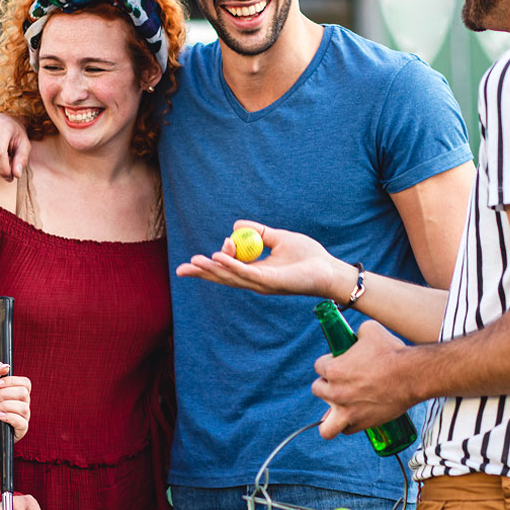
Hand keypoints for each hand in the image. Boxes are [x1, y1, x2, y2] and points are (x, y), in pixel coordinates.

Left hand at [0, 362, 31, 452]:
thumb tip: (7, 366)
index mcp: (17, 393)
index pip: (26, 383)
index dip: (11, 381)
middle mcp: (22, 405)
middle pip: (24, 393)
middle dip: (4, 395)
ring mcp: (21, 419)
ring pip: (23, 407)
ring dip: (4, 406)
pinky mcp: (18, 432)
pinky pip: (22, 423)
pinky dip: (8, 417)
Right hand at [175, 220, 346, 298]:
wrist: (328, 269)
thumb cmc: (308, 257)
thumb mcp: (280, 238)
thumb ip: (259, 233)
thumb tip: (235, 226)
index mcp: (257, 272)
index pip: (230, 269)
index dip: (219, 258)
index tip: (221, 244)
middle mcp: (255, 281)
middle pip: (223, 277)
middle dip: (202, 273)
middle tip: (182, 269)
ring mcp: (261, 283)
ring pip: (230, 276)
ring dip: (211, 269)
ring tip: (193, 264)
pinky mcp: (269, 281)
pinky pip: (245, 272)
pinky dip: (230, 265)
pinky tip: (217, 259)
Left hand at [311, 321, 416, 439]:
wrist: (413, 376)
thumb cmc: (392, 352)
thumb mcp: (370, 330)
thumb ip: (357, 334)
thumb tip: (356, 336)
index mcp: (333, 370)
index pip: (318, 366)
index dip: (328, 362)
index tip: (338, 362)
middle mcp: (336, 392)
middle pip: (318, 390)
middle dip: (327, 385)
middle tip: (341, 382)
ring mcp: (348, 411)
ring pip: (325, 426)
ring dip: (328, 418)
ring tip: (337, 412)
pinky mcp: (362, 423)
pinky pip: (346, 430)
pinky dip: (348, 425)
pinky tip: (354, 417)